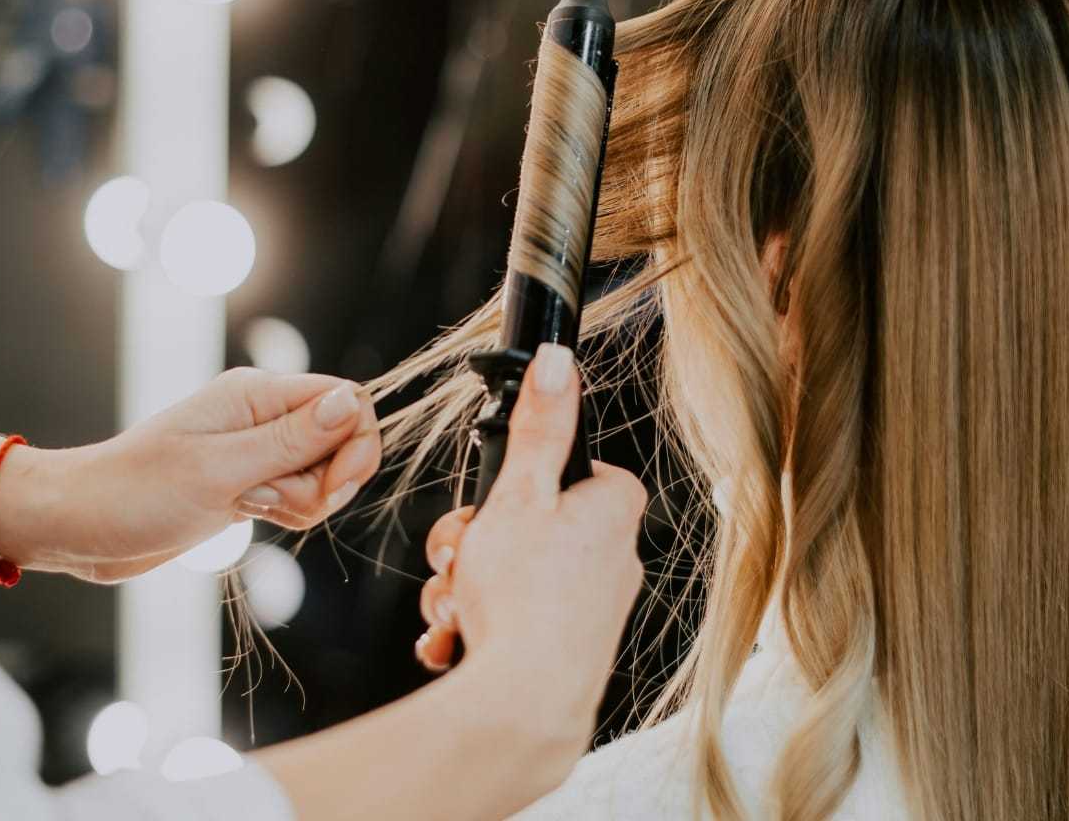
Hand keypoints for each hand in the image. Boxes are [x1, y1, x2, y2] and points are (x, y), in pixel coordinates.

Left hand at [0, 368, 379, 581]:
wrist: (79, 525)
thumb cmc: (135, 493)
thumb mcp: (220, 470)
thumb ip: (291, 441)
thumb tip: (350, 405)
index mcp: (258, 394)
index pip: (345, 400)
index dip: (355, 444)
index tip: (332, 487)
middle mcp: (263, 416)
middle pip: (340, 441)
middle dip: (325, 482)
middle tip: (273, 503)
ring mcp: (256, 451)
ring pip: (321, 473)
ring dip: (301, 503)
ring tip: (246, 508)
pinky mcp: (248, 483)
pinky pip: (297, 494)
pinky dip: (286, 512)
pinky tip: (243, 516)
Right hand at [413, 345, 645, 752]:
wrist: (525, 704)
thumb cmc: (525, 598)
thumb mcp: (518, 491)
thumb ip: (538, 426)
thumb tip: (557, 362)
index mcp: (611, 511)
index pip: (578, 469)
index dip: (526, 479)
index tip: (496, 497)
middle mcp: (613, 559)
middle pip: (531, 524)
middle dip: (477, 541)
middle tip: (460, 557)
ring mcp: (591, 611)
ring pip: (512, 575)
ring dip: (467, 587)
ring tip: (455, 607)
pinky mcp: (568, 652)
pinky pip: (514, 623)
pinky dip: (478, 627)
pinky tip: (457, 640)